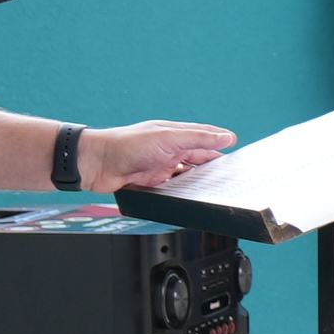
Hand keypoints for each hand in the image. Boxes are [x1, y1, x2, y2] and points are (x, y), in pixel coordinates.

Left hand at [79, 120, 232, 192]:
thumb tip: (225, 137)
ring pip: (189, 176)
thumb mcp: (168, 138)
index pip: (205, 137)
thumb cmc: (126, 144)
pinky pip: (175, 189)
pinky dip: (185, 193)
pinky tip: (192, 198)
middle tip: (232, 176)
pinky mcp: (153, 183)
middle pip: (200, 159)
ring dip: (200, 182)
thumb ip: (198, 138)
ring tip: (217, 190)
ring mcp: (162, 167)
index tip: (237, 149)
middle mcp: (170, 150)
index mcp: (175, 134)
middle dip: (214, 167)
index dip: (221, 142)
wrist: (96, 164)